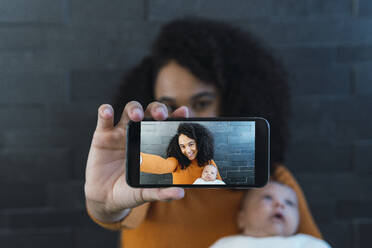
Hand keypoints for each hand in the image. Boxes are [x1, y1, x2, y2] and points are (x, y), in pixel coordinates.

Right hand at [85, 101, 187, 222]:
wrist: (105, 198)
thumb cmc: (130, 191)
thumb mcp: (146, 192)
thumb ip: (162, 192)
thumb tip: (180, 194)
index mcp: (155, 143)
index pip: (168, 124)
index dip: (176, 115)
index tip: (184, 112)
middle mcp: (140, 133)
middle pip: (151, 112)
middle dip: (157, 109)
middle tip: (161, 115)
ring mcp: (121, 132)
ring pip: (130, 110)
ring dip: (134, 108)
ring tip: (137, 116)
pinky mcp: (102, 135)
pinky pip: (104, 118)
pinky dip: (105, 111)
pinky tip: (107, 112)